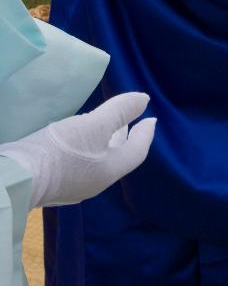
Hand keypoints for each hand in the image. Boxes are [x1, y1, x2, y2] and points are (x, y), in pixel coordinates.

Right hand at [2, 92, 155, 207]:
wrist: (17, 178)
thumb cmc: (61, 151)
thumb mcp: (94, 125)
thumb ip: (119, 111)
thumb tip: (144, 99)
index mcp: (110, 170)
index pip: (136, 150)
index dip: (145, 133)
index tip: (150, 119)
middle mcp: (96, 183)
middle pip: (117, 157)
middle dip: (124, 136)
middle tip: (129, 121)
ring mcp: (75, 186)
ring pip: (97, 161)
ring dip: (103, 142)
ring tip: (101, 125)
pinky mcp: (55, 185)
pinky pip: (79, 164)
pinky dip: (85, 148)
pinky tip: (74, 139)